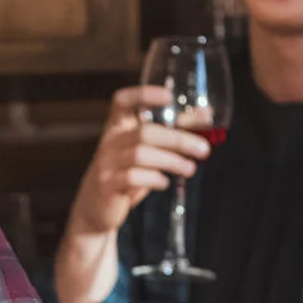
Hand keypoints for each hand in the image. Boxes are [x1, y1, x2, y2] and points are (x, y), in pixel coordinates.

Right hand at [69, 86, 209, 239]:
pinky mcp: (107, 186)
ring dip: (171, 161)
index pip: (122, 101)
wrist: (96, 208)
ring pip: (140, 155)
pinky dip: (153, 179)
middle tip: (203, 149)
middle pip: (145, 132)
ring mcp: (106, 164)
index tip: (169, 96)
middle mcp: (109, 142)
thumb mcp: (147, 149)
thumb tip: (206, 114)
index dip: (143, 94)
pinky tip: (164, 183)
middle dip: (178, 139)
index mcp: (117, 127)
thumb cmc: (126, 173)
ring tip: (190, 168)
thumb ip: (173, 131)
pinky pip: (132, 178)